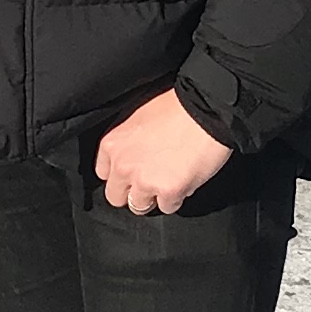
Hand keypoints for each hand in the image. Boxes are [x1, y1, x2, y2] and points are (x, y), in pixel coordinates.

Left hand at [94, 89, 232, 215]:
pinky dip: (177, 198)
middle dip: (132, 191)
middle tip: (151, 180)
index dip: (120, 174)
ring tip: (169, 180)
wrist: (207, 107)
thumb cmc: (177, 104)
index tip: (132, 171)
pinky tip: (185, 179)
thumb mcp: (138, 114)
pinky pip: (168, 207)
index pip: (104, 173)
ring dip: (154, 197)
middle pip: (116, 197)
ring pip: (139, 206)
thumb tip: (132, 152)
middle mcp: (123, 165)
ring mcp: (144, 181)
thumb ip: (128, 140)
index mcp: (112, 144)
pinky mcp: (169, 192)